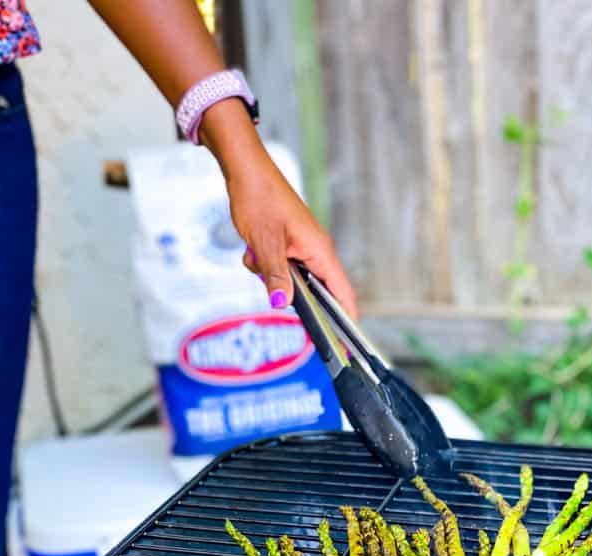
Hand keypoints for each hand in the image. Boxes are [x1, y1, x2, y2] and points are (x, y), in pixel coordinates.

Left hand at [229, 152, 358, 318]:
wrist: (245, 170)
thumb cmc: (259, 198)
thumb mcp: (265, 242)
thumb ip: (276, 275)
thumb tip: (283, 304)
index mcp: (321, 251)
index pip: (343, 295)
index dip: (346, 323)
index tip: (346, 349)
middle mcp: (316, 252)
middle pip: (315, 293)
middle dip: (293, 297)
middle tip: (278, 297)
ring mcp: (302, 249)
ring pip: (291, 282)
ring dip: (271, 277)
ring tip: (256, 257)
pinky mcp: (288, 247)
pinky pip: (279, 269)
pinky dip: (263, 265)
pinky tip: (251, 250)